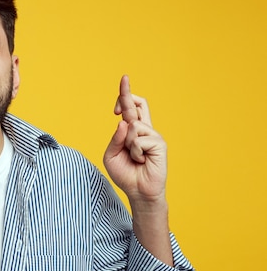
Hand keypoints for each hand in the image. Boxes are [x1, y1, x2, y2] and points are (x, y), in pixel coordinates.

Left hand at [103, 75, 166, 204]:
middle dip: (127, 94)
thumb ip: (115, 139)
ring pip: (133, 126)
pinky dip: (135, 152)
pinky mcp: (160, 144)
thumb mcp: (111, 155)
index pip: (131, 107)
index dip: (126, 94)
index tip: (124, 79)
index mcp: (132, 131)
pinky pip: (139, 140)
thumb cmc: (125, 173)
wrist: (138, 192)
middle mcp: (144, 130)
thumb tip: (124, 123)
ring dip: (128, 144)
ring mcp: (153, 136)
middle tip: (120, 94)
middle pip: (139, 104)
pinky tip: (142, 160)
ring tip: (135, 157)